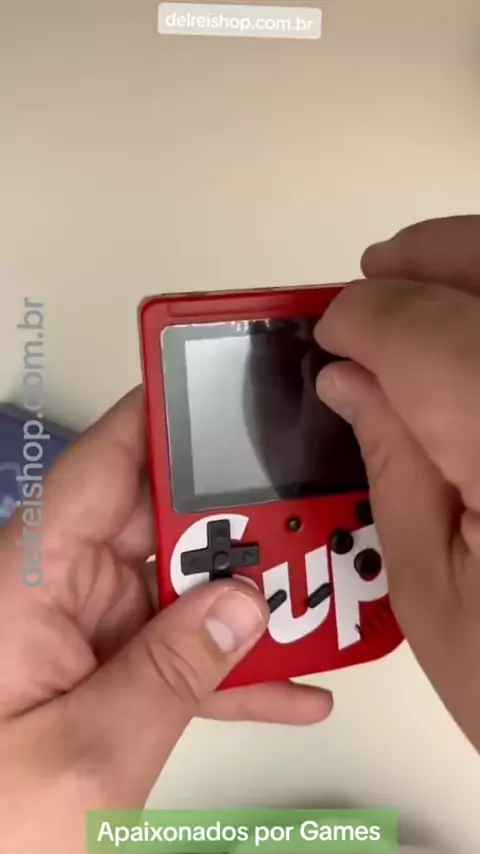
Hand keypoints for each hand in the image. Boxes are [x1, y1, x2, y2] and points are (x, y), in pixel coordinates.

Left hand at [0, 388, 331, 852]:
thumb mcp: (83, 755)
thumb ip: (170, 675)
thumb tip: (240, 607)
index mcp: (26, 577)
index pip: (105, 464)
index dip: (168, 419)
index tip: (231, 392)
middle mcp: (55, 590)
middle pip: (162, 523)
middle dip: (240, 526)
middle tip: (314, 523)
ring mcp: (83, 632)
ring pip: (184, 588)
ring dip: (251, 602)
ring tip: (325, 604)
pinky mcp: (103, 673)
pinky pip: (180, 653)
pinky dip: (233, 670)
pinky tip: (293, 683)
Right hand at [314, 216, 479, 751]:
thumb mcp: (430, 592)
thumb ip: (390, 464)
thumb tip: (348, 377)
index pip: (431, 336)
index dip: (367, 318)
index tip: (327, 332)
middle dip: (430, 258)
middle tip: (372, 277)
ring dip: (472, 271)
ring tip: (419, 291)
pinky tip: (470, 335)